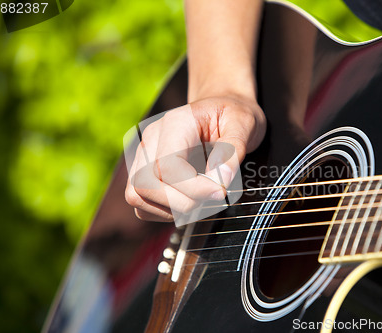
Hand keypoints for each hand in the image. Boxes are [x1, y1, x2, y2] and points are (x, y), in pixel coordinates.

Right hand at [125, 95, 265, 222]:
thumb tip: (220, 178)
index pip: (167, 166)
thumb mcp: (244, 123)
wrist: (222, 110)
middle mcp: (151, 139)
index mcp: (174, 123)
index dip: (193, 188)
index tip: (220, 192)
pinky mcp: (143, 173)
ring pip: (137, 197)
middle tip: (213, 197)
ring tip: (202, 199)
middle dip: (182, 202)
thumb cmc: (232, 115)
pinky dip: (165, 211)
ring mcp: (143, 156)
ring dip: (172, 209)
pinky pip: (142, 204)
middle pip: (145, 185)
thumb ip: (233, 150)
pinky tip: (190, 200)